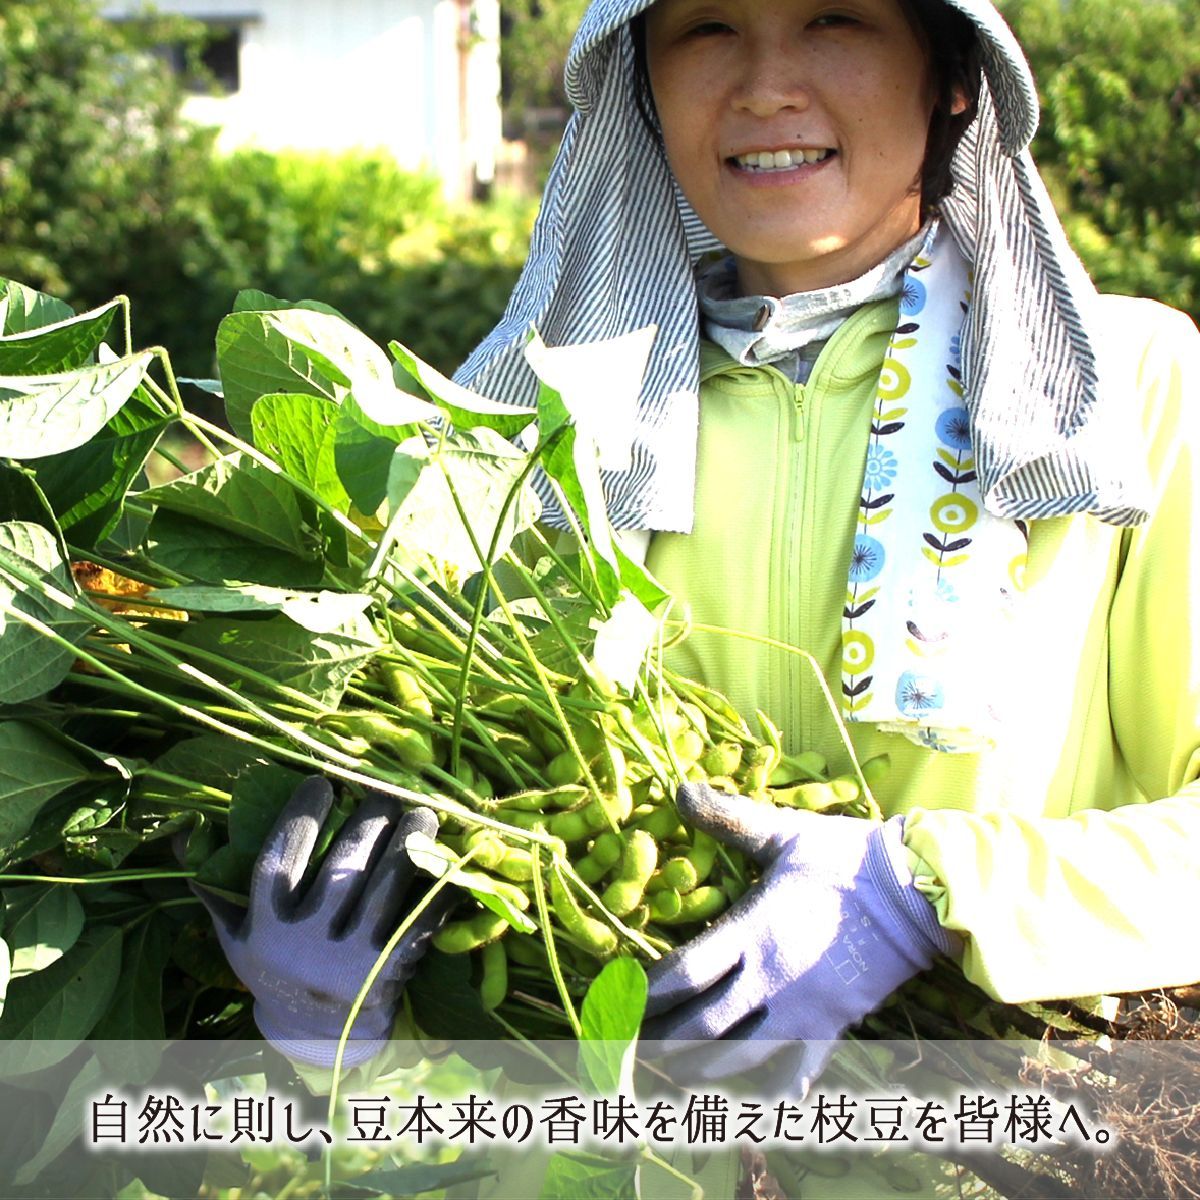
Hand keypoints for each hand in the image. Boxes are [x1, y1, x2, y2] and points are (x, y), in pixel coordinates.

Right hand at [193, 776, 450, 1066]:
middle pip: (342, 871)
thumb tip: (183, 836)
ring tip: (423, 812)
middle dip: (368, 822)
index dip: (300, 817)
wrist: (316, 1037)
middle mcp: (306, 949)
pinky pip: (419, 921)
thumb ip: (217, 889)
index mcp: (266, 932)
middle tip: (385, 788)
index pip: (279, 863)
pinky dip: (437, 889)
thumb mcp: (238, 936)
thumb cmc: (275, 968)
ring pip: (385, 889)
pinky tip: (449, 860)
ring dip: (408, 844)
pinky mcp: (390, 974)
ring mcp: (351, 964)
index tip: (321, 780)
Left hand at [642, 782, 956, 1091]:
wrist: (917, 892)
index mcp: (754, 930)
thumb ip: (729, 817)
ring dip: (702, 1068)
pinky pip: (799, 1070)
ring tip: (674, 1074)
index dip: (648, 993)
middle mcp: (771, 979)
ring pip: (741, 1056)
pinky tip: (755, 1104)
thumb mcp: (784, 832)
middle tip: (630, 1046)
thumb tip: (678, 787)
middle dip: (662, 1040)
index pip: (685, 972)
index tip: (621, 1000)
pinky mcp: (833, 1025)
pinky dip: (773, 1091)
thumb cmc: (846, 857)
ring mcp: (803, 1009)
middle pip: (702, 1025)